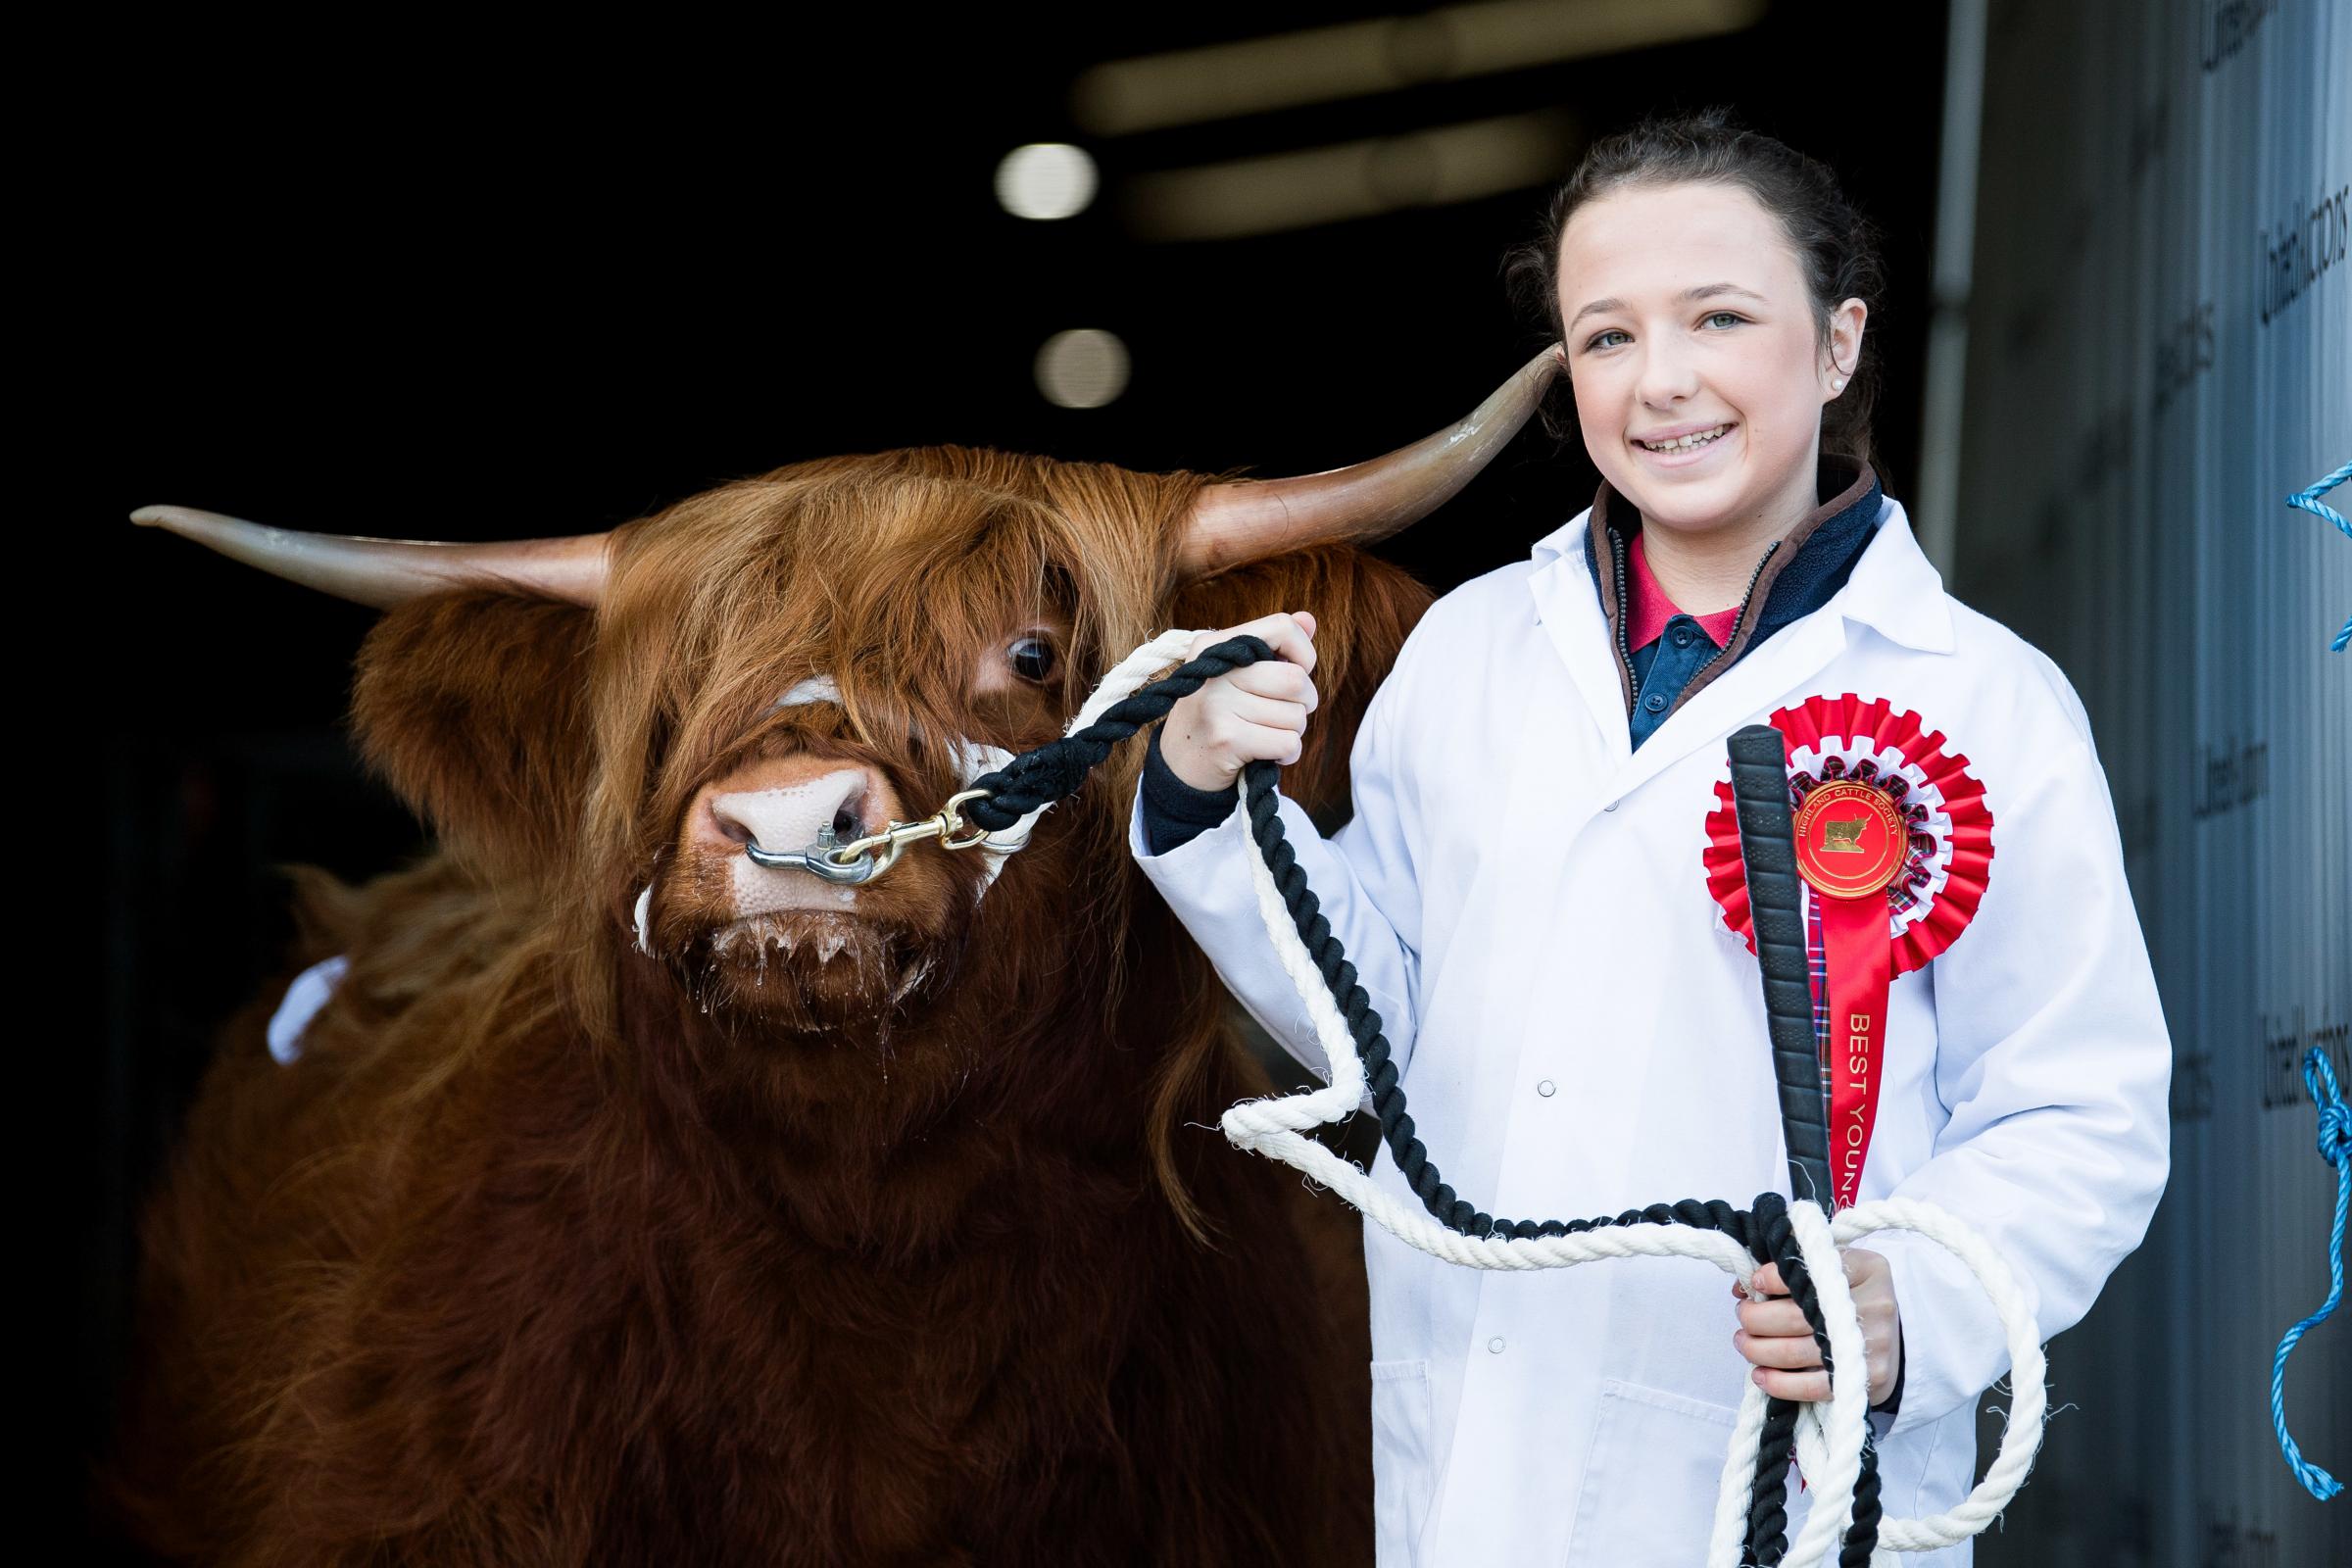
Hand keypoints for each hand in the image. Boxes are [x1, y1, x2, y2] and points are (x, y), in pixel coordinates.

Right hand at [1160, 610, 1319, 791]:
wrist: (1178, 765)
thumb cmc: (1217, 714)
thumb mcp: (1237, 673)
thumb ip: (1274, 645)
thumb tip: (1308, 620)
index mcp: (1215, 644)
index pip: (1283, 627)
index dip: (1304, 653)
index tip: (1296, 672)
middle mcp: (1214, 669)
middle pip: (1296, 679)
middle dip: (1305, 702)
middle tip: (1284, 712)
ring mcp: (1217, 704)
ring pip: (1296, 716)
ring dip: (1292, 731)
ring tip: (1265, 734)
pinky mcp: (1226, 738)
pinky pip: (1288, 743)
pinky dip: (1287, 754)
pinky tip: (1266, 754)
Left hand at [1730, 1246, 1901, 1405]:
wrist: (1896, 1340)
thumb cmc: (1850, 1300)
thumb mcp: (1832, 1272)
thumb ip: (1791, 1270)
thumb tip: (1741, 1287)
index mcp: (1866, 1269)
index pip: (1812, 1269)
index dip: (1773, 1278)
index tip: (1754, 1283)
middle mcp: (1873, 1305)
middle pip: (1795, 1315)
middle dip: (1756, 1318)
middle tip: (1743, 1316)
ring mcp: (1870, 1345)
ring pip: (1795, 1352)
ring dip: (1758, 1349)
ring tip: (1743, 1342)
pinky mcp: (1867, 1379)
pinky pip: (1812, 1387)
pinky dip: (1779, 1383)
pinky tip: (1761, 1376)